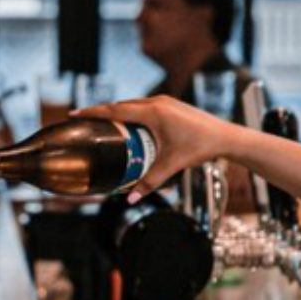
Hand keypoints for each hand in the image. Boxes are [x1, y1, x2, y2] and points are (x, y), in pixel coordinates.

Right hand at [73, 95, 242, 198]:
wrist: (225, 137)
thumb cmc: (200, 148)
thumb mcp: (170, 167)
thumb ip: (148, 182)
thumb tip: (130, 198)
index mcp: (153, 113)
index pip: (115, 111)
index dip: (93, 113)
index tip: (75, 114)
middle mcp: (157, 103)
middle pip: (121, 106)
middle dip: (102, 113)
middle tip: (86, 121)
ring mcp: (166, 102)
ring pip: (134, 104)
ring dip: (118, 112)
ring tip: (104, 124)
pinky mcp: (172, 105)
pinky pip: (145, 106)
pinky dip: (133, 113)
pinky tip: (130, 123)